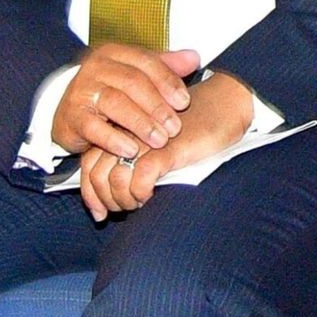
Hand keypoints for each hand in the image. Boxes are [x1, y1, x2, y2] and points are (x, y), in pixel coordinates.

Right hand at [51, 45, 199, 160]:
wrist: (69, 113)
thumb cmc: (110, 92)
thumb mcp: (136, 75)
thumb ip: (165, 66)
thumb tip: (194, 58)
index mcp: (114, 52)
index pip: (146, 61)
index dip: (167, 81)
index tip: (185, 102)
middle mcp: (96, 67)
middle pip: (133, 82)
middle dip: (157, 106)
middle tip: (175, 127)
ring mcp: (81, 91)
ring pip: (115, 103)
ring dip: (141, 123)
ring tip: (160, 140)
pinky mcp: (71, 117)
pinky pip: (94, 128)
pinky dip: (114, 139)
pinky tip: (131, 150)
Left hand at [79, 70, 254, 221]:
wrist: (227, 103)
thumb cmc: (193, 125)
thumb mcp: (156, 140)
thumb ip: (132, 156)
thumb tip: (108, 195)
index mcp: (124, 126)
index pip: (89, 163)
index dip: (90, 193)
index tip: (100, 212)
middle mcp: (129, 131)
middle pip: (96, 175)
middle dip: (105, 201)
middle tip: (122, 210)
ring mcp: (146, 140)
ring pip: (113, 180)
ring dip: (123, 200)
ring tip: (138, 202)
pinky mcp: (166, 148)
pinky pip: (139, 180)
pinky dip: (140, 194)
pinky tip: (150, 195)